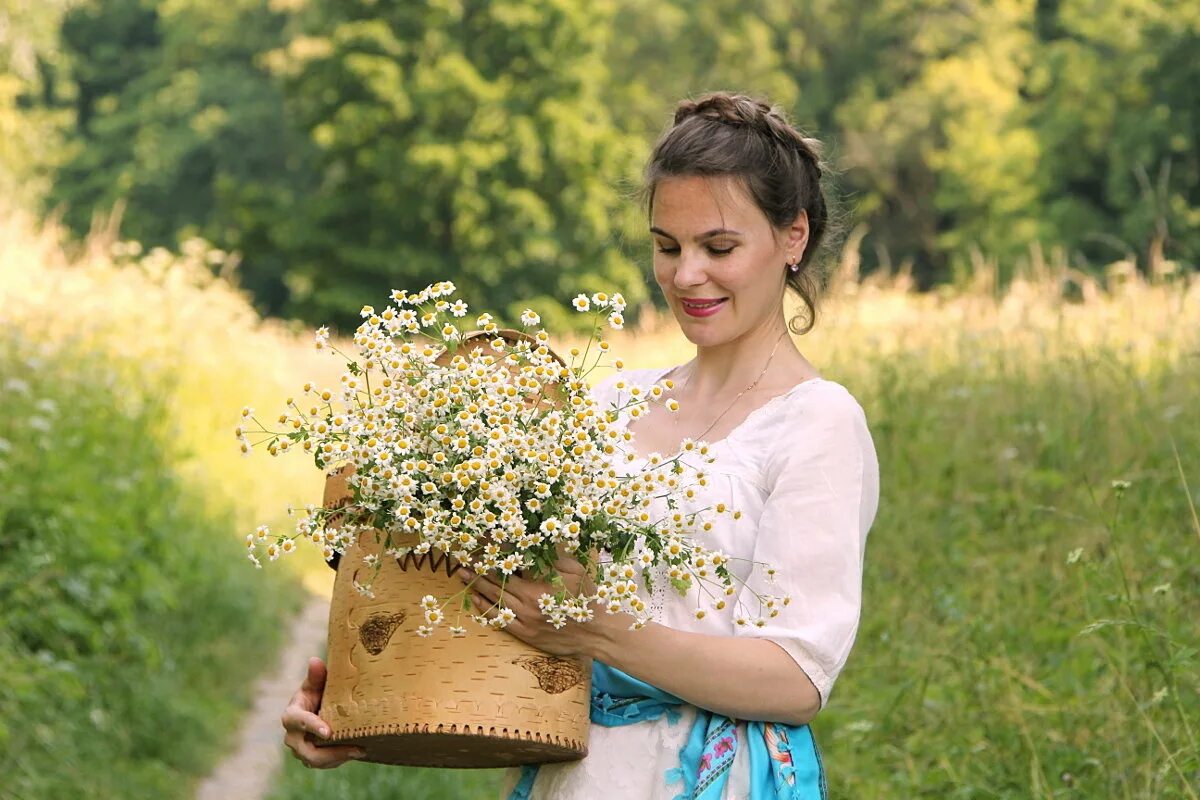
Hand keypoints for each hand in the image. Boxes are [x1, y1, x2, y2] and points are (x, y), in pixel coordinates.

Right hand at [281, 656, 365, 768]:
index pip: (299, 722)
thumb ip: (316, 675)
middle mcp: (292, 736)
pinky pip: (323, 763)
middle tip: (355, 748)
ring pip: (316, 761)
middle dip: (331, 752)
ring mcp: (300, 750)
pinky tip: (355, 752)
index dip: (313, 727)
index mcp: (291, 716)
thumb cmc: (316, 693)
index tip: (328, 732)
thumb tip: (315, 660)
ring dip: (339, 758)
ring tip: (360, 751)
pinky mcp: (310, 758)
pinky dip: (339, 759)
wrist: (315, 709)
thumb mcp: (315, 684)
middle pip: (308, 751)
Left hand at [458, 556, 626, 656]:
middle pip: (496, 580)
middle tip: (461, 555)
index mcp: (539, 581)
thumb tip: (533, 539)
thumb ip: (552, 555)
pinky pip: (500, 620)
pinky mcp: (525, 634)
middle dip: (478, 566)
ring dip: (476, 585)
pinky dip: (486, 609)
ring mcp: (525, 618)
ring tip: (462, 573)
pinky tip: (475, 600)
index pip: (510, 562)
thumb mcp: (575, 568)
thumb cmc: (587, 596)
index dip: (493, 550)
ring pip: (494, 599)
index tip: (479, 540)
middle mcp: (528, 600)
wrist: (597, 632)